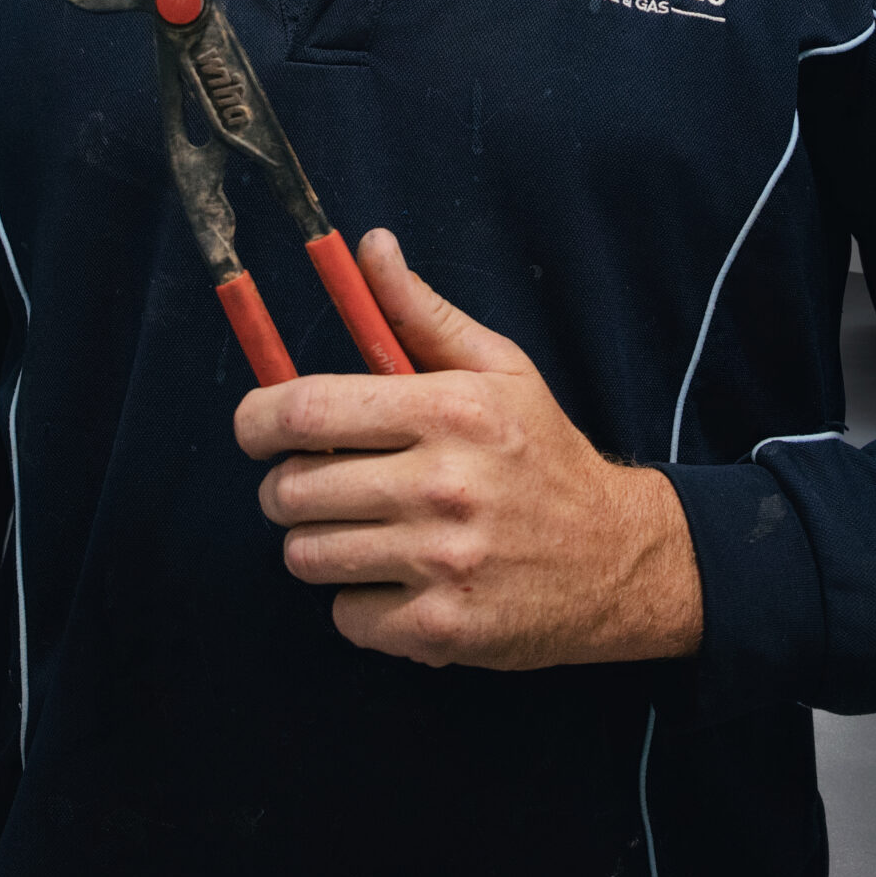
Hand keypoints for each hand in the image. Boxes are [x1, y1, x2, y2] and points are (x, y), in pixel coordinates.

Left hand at [233, 229, 702, 669]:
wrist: (619, 558)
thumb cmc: (545, 454)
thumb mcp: (499, 368)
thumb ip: (422, 312)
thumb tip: (371, 247)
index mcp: (449, 410)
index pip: (309, 410)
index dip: (258, 419)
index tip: (255, 428)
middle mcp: (443, 485)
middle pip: (293, 490)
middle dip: (286, 487)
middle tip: (320, 484)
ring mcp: (442, 562)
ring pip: (308, 556)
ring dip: (318, 545)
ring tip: (362, 531)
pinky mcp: (443, 629)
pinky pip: (346, 615)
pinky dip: (357, 602)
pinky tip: (397, 580)